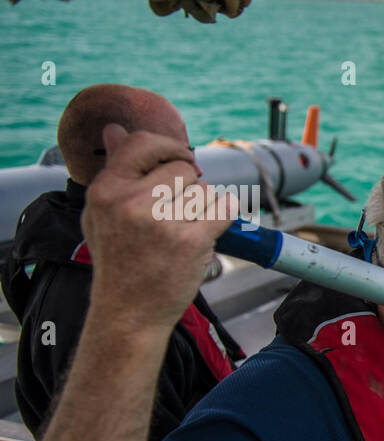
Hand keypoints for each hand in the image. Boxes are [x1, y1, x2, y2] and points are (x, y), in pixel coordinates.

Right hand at [81, 125, 235, 332]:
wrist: (129, 312)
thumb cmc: (118, 261)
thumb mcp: (101, 212)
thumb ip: (113, 170)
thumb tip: (115, 128)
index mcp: (106, 190)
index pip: (144, 143)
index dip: (170, 148)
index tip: (181, 160)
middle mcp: (132, 202)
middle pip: (184, 168)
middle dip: (189, 187)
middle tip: (178, 215)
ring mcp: (163, 222)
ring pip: (206, 190)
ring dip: (205, 207)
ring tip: (185, 231)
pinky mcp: (191, 240)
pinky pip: (225, 207)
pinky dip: (226, 215)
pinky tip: (212, 229)